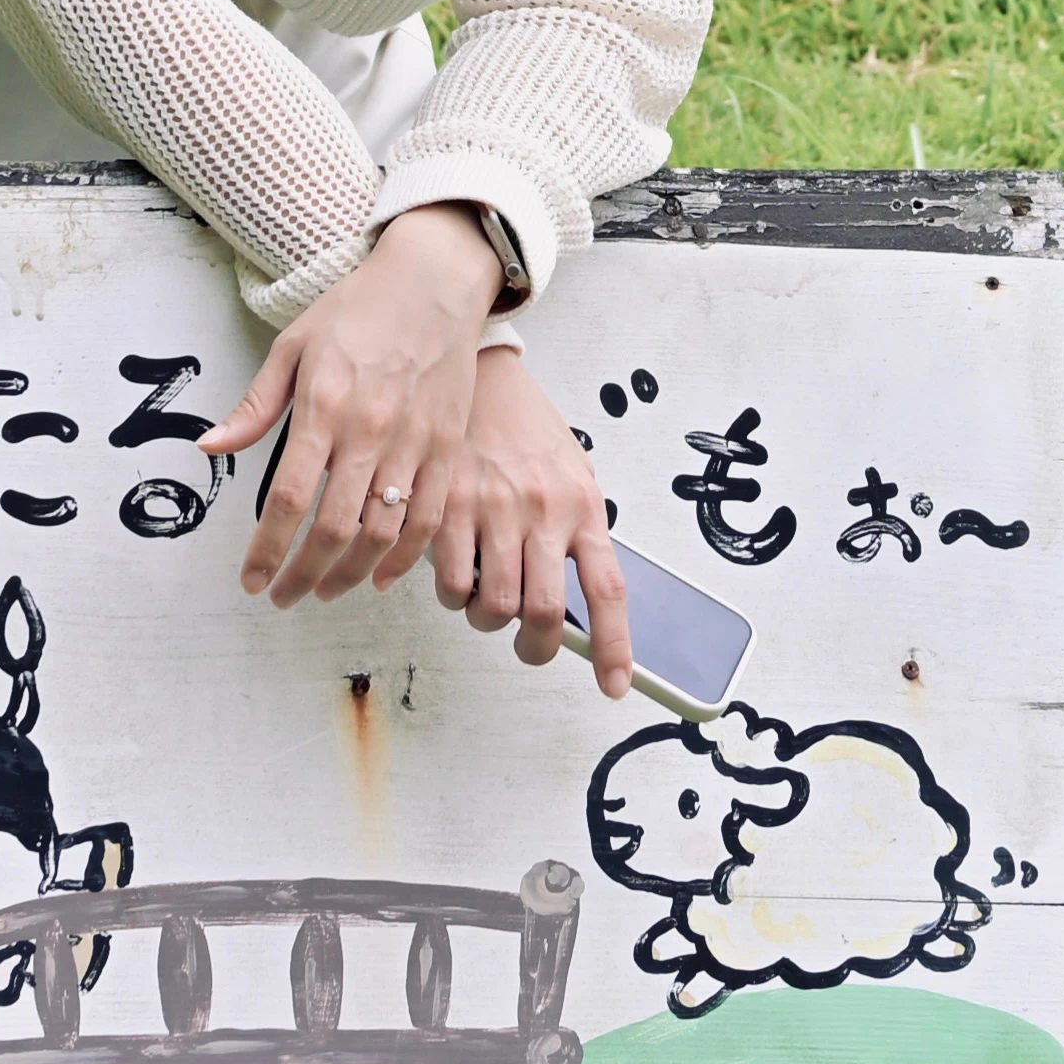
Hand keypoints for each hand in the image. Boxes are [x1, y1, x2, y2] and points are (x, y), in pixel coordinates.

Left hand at [204, 203, 501, 608]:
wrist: (434, 280)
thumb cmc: (359, 308)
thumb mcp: (293, 345)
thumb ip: (254, 405)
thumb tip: (210, 447)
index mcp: (323, 405)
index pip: (288, 498)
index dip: (267, 550)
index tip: (252, 580)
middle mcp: (370, 429)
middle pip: (334, 528)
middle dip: (303, 575)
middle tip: (284, 597)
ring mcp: (414, 441)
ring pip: (382, 533)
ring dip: (349, 574)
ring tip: (325, 590)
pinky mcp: (447, 446)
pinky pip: (427, 519)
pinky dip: (404, 558)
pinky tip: (380, 574)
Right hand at [432, 348, 633, 696]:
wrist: (483, 378)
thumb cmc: (529, 432)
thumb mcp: (573, 475)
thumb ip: (578, 532)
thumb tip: (583, 603)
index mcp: (583, 507)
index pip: (607, 590)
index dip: (613, 646)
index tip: (614, 685)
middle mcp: (543, 512)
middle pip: (545, 612)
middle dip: (537, 646)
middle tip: (529, 642)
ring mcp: (494, 511)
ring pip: (493, 607)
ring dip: (490, 621)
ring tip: (488, 599)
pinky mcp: (449, 510)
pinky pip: (450, 584)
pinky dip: (454, 597)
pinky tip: (457, 574)